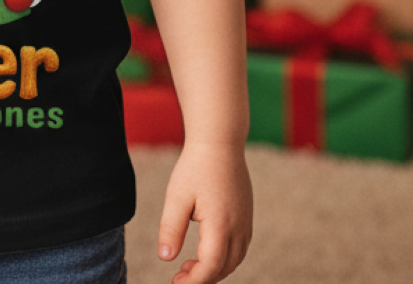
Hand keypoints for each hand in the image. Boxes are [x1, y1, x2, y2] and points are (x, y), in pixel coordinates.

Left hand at [157, 140, 252, 283]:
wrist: (220, 142)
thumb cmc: (195, 167)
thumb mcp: (177, 197)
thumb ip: (171, 229)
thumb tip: (165, 258)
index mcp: (221, 224)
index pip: (210, 267)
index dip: (194, 281)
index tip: (175, 283)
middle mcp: (239, 227)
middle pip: (224, 268)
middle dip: (202, 278)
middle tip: (178, 276)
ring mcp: (246, 222)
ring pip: (234, 260)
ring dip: (214, 269)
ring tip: (188, 266)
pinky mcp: (247, 216)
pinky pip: (240, 248)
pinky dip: (224, 258)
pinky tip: (205, 250)